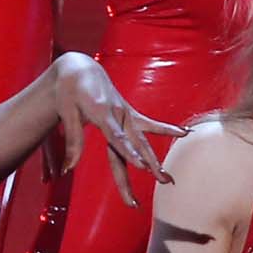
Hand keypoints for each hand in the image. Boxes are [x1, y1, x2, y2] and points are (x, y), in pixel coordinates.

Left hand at [51, 54, 184, 205]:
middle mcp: (119, 114)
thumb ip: (73, 141)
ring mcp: (126, 114)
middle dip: (146, 166)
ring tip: (168, 180)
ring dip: (155, 161)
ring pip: (143, 141)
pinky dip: (166, 129)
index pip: (118, 137)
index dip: (130, 152)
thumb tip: (68, 169)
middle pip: (134, 145)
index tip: (142, 167)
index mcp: (102, 112)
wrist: (80, 68)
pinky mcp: (130, 113)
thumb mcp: (67, 112)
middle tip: (161, 184)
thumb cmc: (69, 90)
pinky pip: (149, 124)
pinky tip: (185, 133)